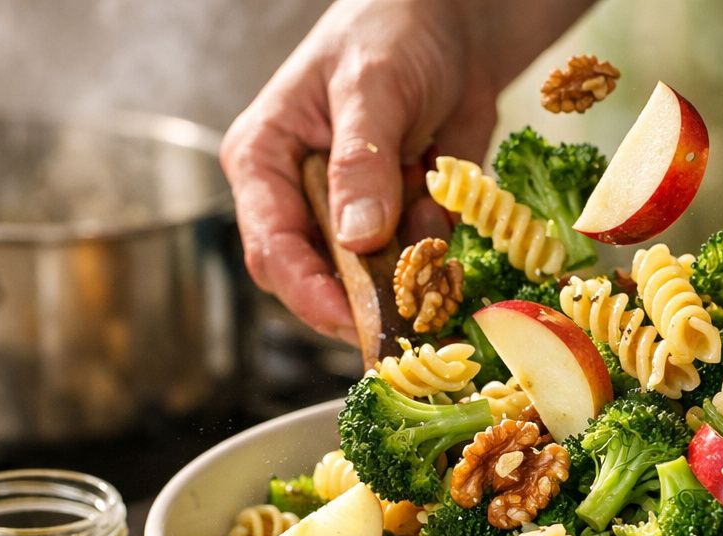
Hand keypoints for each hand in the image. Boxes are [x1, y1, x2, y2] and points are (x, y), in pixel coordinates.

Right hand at [220, 0, 495, 341]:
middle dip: (367, 295)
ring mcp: (354, 218)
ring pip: (374, 283)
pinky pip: (421, 263)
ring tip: (427, 194)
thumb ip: (361, 162)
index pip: (272, 249)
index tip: (355, 320)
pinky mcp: (402, 225)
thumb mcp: (371, 87)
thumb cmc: (392, 32)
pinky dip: (441, 243)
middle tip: (412, 305)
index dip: (310, 293)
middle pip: (320, 281)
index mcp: (265, 162)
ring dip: (411, 266)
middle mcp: (303, 199)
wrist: (457, 22)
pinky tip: (442, 188)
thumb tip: (356, 239)